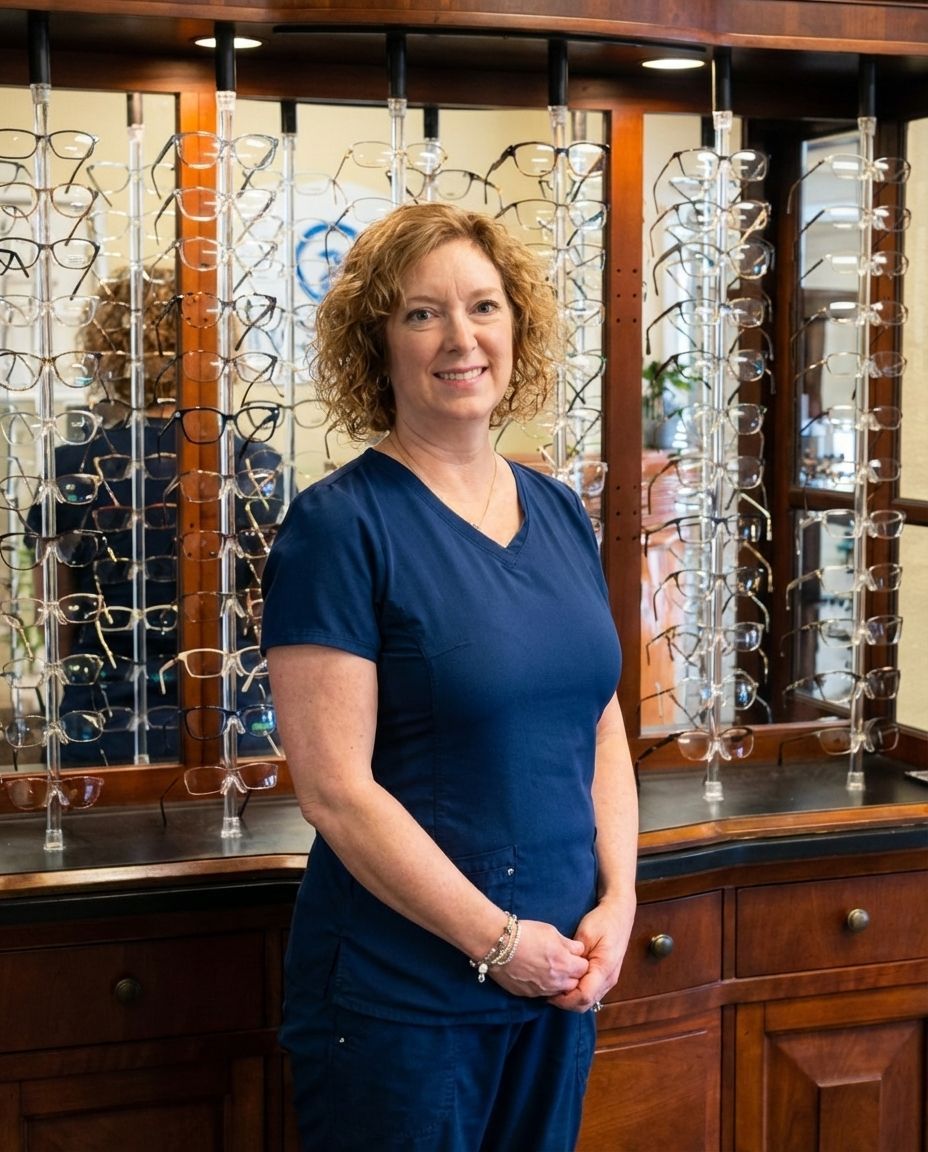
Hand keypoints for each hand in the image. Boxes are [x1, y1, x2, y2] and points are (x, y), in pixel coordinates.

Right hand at [488, 919, 589, 998]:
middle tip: (563, 962)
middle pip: (575, 983)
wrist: (498, 944)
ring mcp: (541, 990)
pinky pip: (543, 994)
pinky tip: (536, 974)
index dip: (580, 960)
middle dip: (573, 974)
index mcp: (564, 963)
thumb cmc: (525, 933)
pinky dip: (544, 986)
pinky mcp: (528, 994)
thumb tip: (578, 950)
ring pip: (559, 991)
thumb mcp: (551, 931)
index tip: (573, 955)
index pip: (584, 968)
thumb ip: (569, 944)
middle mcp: (555, 981)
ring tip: (549, 969)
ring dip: (559, 982)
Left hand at [547, 893, 636, 1012]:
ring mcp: (610, 979)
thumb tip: (562, 973)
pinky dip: (578, 993)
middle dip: (566, 1002)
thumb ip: (575, 956)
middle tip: (548, 991)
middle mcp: (609, 979)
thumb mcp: (585, 935)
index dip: (564, 999)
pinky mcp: (607, 977)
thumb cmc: (602, 921)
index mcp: (604, 969)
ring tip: (555, 987)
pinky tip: (566, 982)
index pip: (583, 996)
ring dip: (572, 998)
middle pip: (586, 1003)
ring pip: (589, 1000)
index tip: (548, 991)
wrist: (619, 913)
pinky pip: (592, 992)